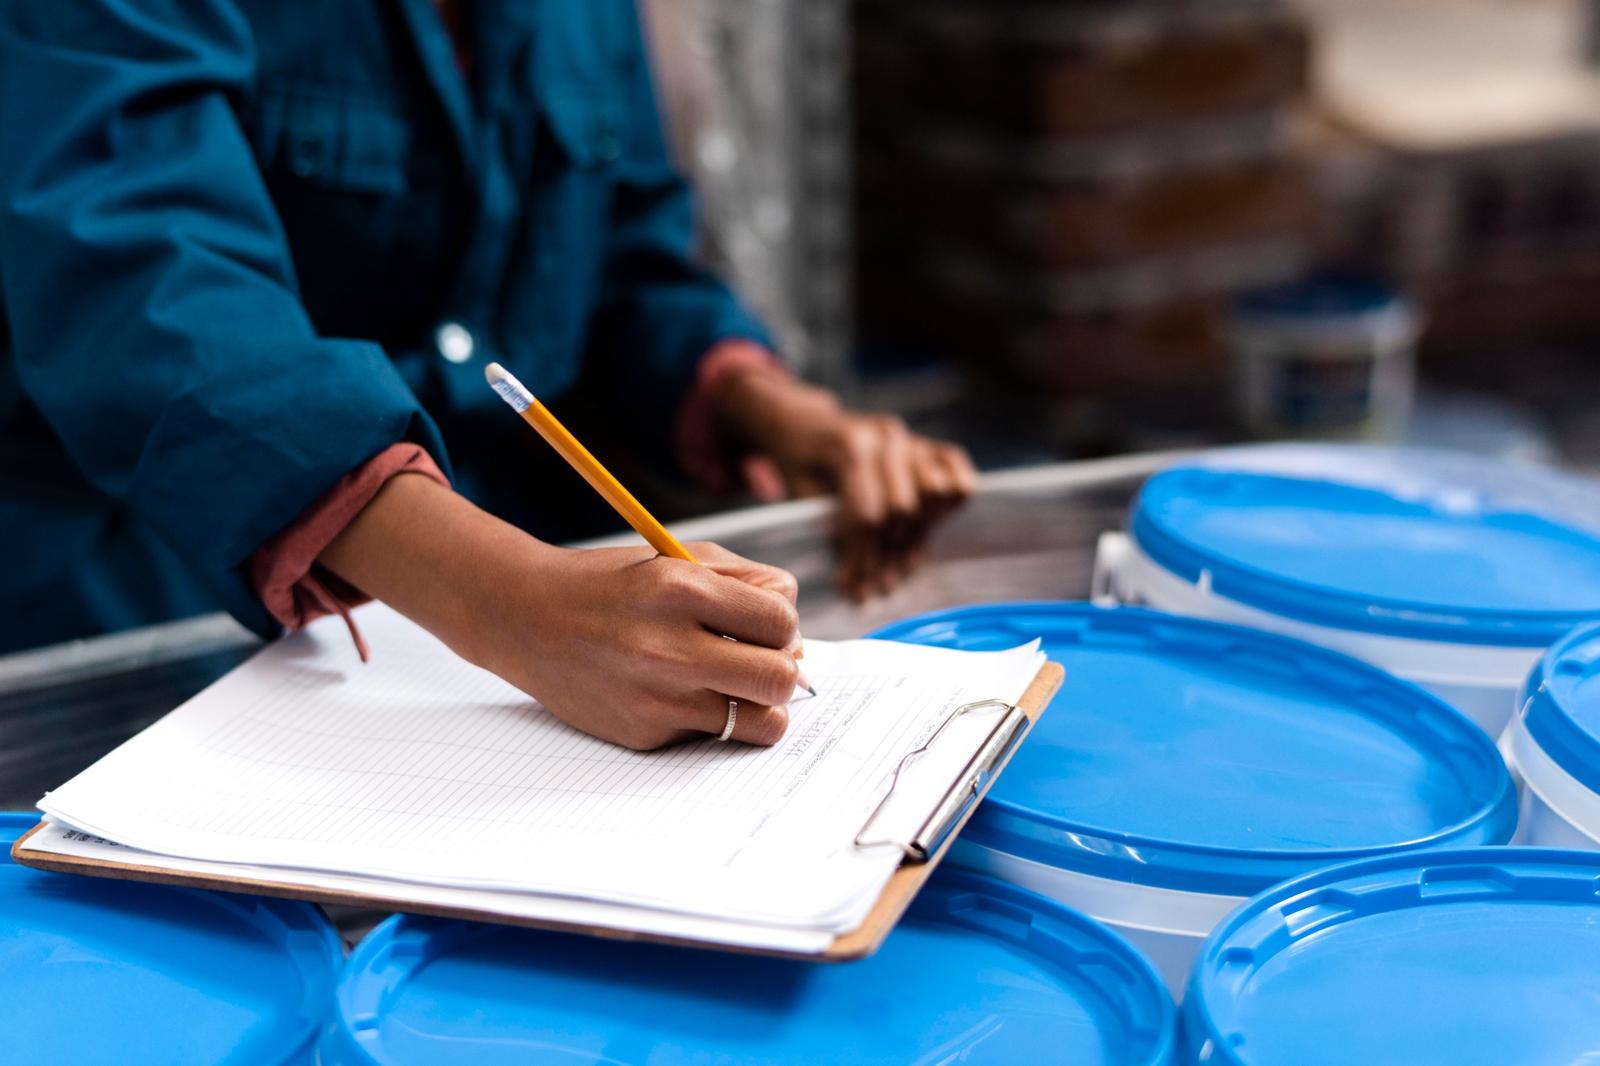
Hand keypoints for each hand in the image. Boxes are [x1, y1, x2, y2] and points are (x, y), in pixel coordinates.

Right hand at [320, 476, 801, 749]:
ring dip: (760, 706)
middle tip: (757, 661)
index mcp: (681, 589)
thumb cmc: (615, 585)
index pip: (781, 620)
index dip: (782, 624)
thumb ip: (748, 584)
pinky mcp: (645, 733)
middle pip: (781, 677)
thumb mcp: (679, 559)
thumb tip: (799, 645)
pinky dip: (707, 716)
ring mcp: (657, 698)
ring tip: (736, 687)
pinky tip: (676, 692)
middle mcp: (670, 647)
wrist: (527, 618)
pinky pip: (712, 735)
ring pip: (763, 723)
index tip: (763, 626)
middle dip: (782, 669)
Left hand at [710, 368, 977, 599]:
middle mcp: (887, 436)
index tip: (854, 589)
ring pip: (933, 495)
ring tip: (896, 567)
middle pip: (902, 510)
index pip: (867, 515)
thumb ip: (831, 532)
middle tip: (874, 586)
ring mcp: (910, 437)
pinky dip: (948, 502)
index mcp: (851, 446)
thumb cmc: (798, 462)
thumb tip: (859, 585)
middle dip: (887, 555)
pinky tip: (926, 529)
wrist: (805, 423)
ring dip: (915, 538)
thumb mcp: (800, 494)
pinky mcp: (927, 442)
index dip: (862, 558)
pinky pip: (956, 469)